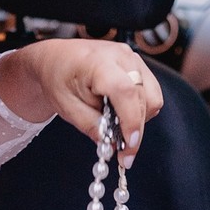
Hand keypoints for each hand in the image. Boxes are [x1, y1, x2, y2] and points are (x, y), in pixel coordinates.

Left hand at [0, 39, 162, 167]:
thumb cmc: (58, 77)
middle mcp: (121, 56)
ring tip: (117, 125)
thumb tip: (113, 145)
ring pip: (152, 97)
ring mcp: (132, 58)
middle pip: (143, 98)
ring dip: (139, 118)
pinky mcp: (138, 64)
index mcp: (98, 62)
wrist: (57, 57)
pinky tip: (121, 112)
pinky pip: (151, 92)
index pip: (125, 92)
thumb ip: (91, 126)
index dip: (131, 121)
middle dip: (135, 130)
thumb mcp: (67, 107)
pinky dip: (141, 109)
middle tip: (123, 153)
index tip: (129, 146)